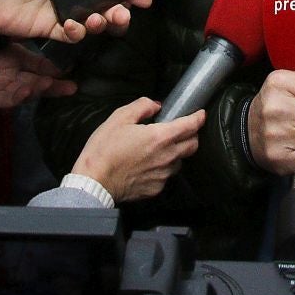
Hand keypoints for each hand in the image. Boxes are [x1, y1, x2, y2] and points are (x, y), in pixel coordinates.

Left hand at [0, 0, 147, 42]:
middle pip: (104, 3)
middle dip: (122, 8)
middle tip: (130, 8)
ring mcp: (60, 11)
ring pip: (92, 21)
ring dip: (103, 22)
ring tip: (101, 18)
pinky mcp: (48, 28)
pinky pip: (69, 35)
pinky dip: (76, 33)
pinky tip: (73, 26)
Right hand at [72, 98, 203, 201]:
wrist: (94, 182)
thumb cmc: (104, 150)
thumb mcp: (119, 118)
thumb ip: (141, 106)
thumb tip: (156, 105)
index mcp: (160, 137)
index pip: (191, 126)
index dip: (198, 117)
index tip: (200, 114)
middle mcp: (167, 157)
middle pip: (193, 145)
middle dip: (191, 135)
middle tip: (181, 129)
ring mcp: (163, 175)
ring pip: (180, 161)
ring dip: (176, 152)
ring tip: (160, 148)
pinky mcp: (156, 188)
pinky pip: (167, 176)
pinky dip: (163, 168)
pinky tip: (149, 164)